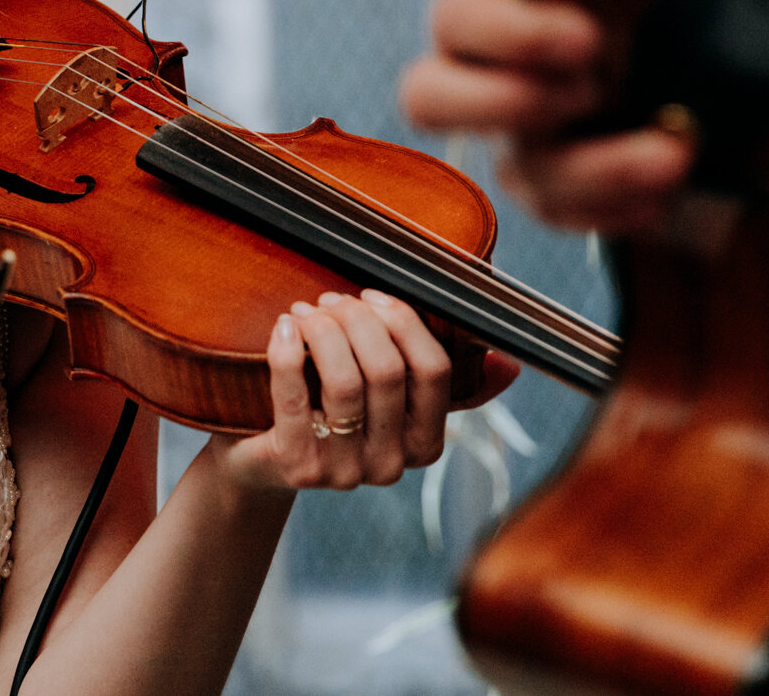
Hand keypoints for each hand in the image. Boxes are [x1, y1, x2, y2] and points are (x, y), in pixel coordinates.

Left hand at [215, 290, 518, 493]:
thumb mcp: (387, 397)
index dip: (404, 322)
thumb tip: (508, 363)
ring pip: (346, 382)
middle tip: (329, 300)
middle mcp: (392, 465)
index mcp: (425, 443)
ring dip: (324, 331)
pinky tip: (284, 326)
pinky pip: (294, 398)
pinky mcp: (297, 468)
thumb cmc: (327, 410)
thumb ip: (441, 379)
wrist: (259, 460)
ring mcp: (345, 472)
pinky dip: (287, 352)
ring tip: (305, 311)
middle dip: (357, 320)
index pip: (435, 371)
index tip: (371, 296)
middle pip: (388, 371)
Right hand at [399, 0, 717, 233]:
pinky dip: (620, 208)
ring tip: (667, 153)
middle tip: (585, 88)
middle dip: (493, 101)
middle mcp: (502, 74)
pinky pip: (569, 220)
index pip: (460, 16)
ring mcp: (536, 141)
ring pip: (509, 175)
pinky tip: (676, 187)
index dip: (504, 32)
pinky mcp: (579, 196)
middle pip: (428, 97)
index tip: (584, 35)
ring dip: (585, 171)